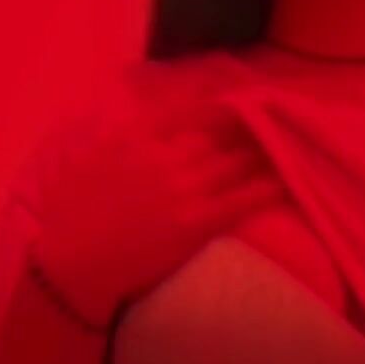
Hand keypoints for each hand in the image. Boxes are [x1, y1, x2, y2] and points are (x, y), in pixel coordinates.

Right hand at [31, 99, 282, 328]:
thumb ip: (121, 138)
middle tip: (279, 123)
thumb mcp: (89, 159)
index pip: (189, 110)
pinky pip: (240, 200)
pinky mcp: (194, 223)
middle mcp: (162, 154)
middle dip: (251, 127)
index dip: (221, 107)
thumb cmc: (73, 216)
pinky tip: (289, 181)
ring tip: (291, 146)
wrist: (73, 261)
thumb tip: (145, 128)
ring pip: (234, 163)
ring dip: (265, 152)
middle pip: (219, 134)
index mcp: (135, 135)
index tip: (240, 103)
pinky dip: (266, 189)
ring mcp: (181, 189)